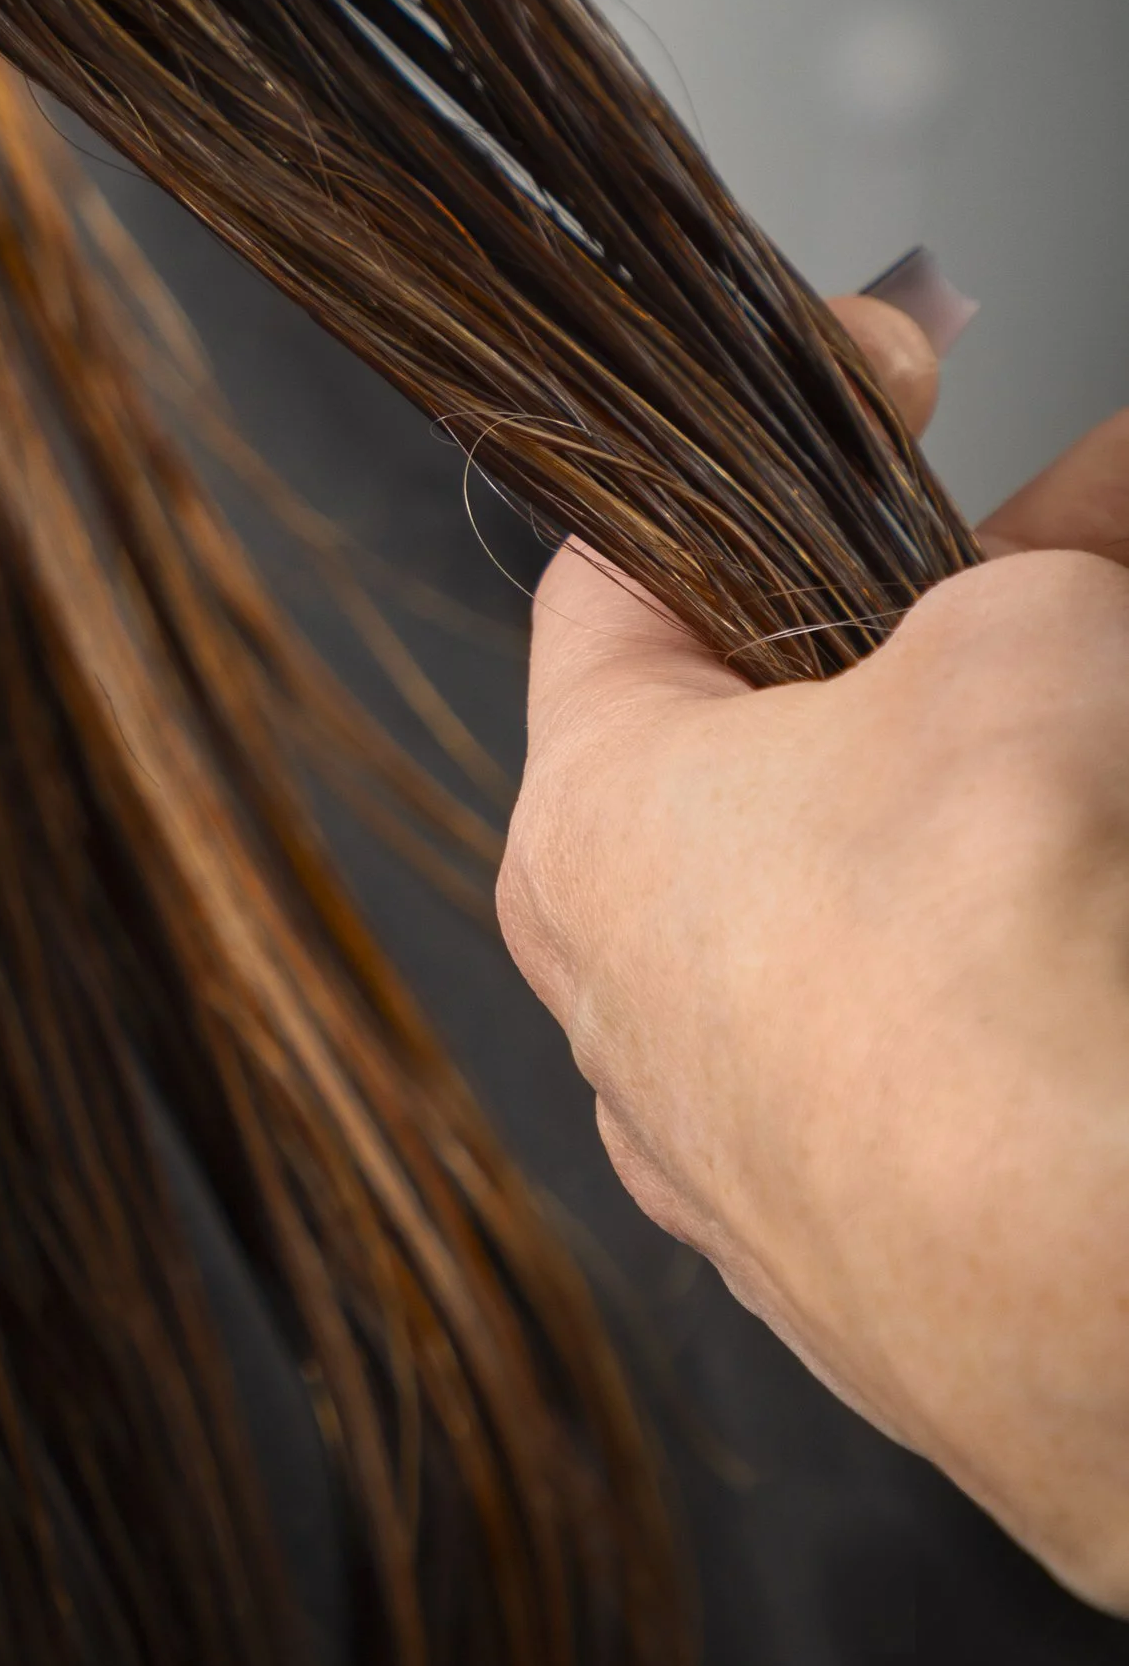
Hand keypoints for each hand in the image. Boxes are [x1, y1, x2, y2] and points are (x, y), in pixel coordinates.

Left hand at [504, 293, 1128, 1610]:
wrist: (1103, 1284)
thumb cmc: (1005, 946)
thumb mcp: (1029, 638)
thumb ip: (1036, 573)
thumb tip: (1084, 546)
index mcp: (588, 823)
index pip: (618, 578)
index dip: (762, 456)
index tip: (880, 380)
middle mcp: (627, 1004)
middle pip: (768, 749)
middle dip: (932, 639)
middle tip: (1062, 556)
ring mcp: (748, 1163)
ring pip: (864, 918)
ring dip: (996, 805)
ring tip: (1104, 719)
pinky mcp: (885, 1276)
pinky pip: (945, 1062)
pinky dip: (1029, 967)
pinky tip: (1101, 916)